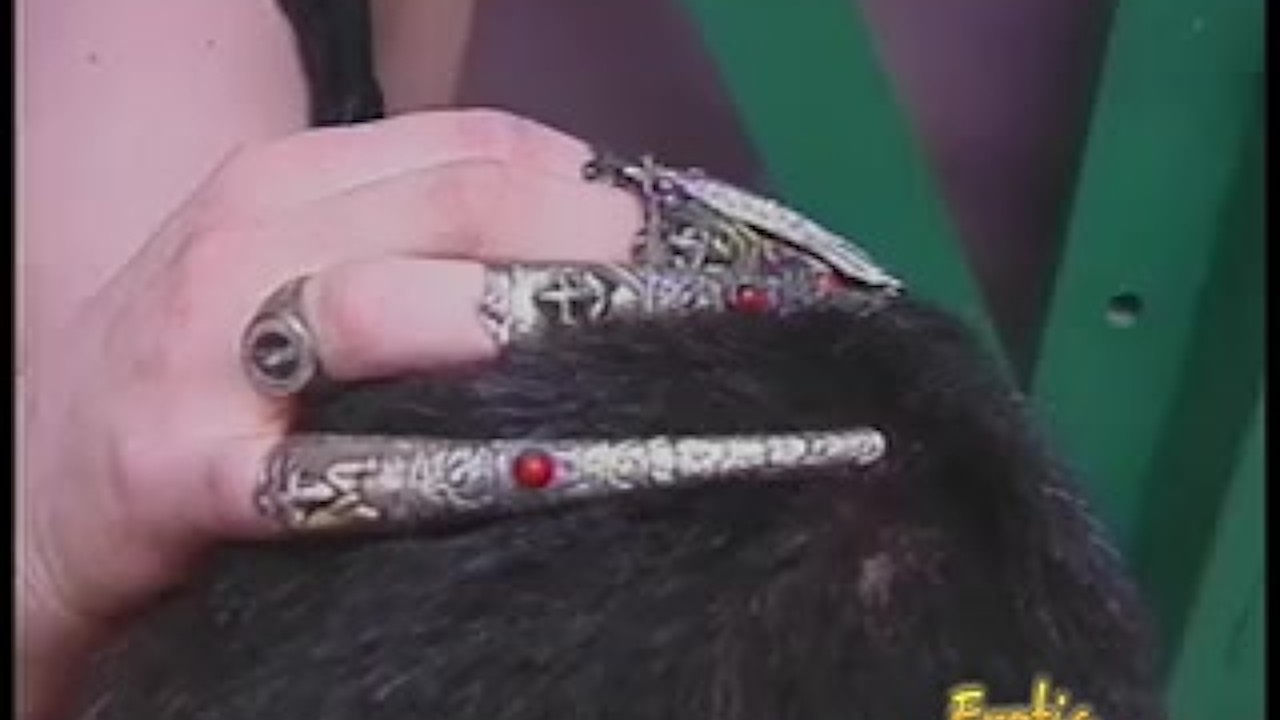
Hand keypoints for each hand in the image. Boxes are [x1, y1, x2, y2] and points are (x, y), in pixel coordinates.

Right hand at [18, 109, 639, 716]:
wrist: (44, 480)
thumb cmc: (202, 369)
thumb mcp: (294, 266)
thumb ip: (422, 241)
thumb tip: (596, 239)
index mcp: (294, 181)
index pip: (481, 149)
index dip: (599, 191)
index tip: (684, 245)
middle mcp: (255, 242)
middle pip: (463, 208)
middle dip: (597, 251)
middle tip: (702, 305)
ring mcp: (216, 353)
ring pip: (392, 306)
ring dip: (526, 324)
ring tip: (633, 361)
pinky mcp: (192, 475)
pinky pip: (330, 466)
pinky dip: (437, 467)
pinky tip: (526, 473)